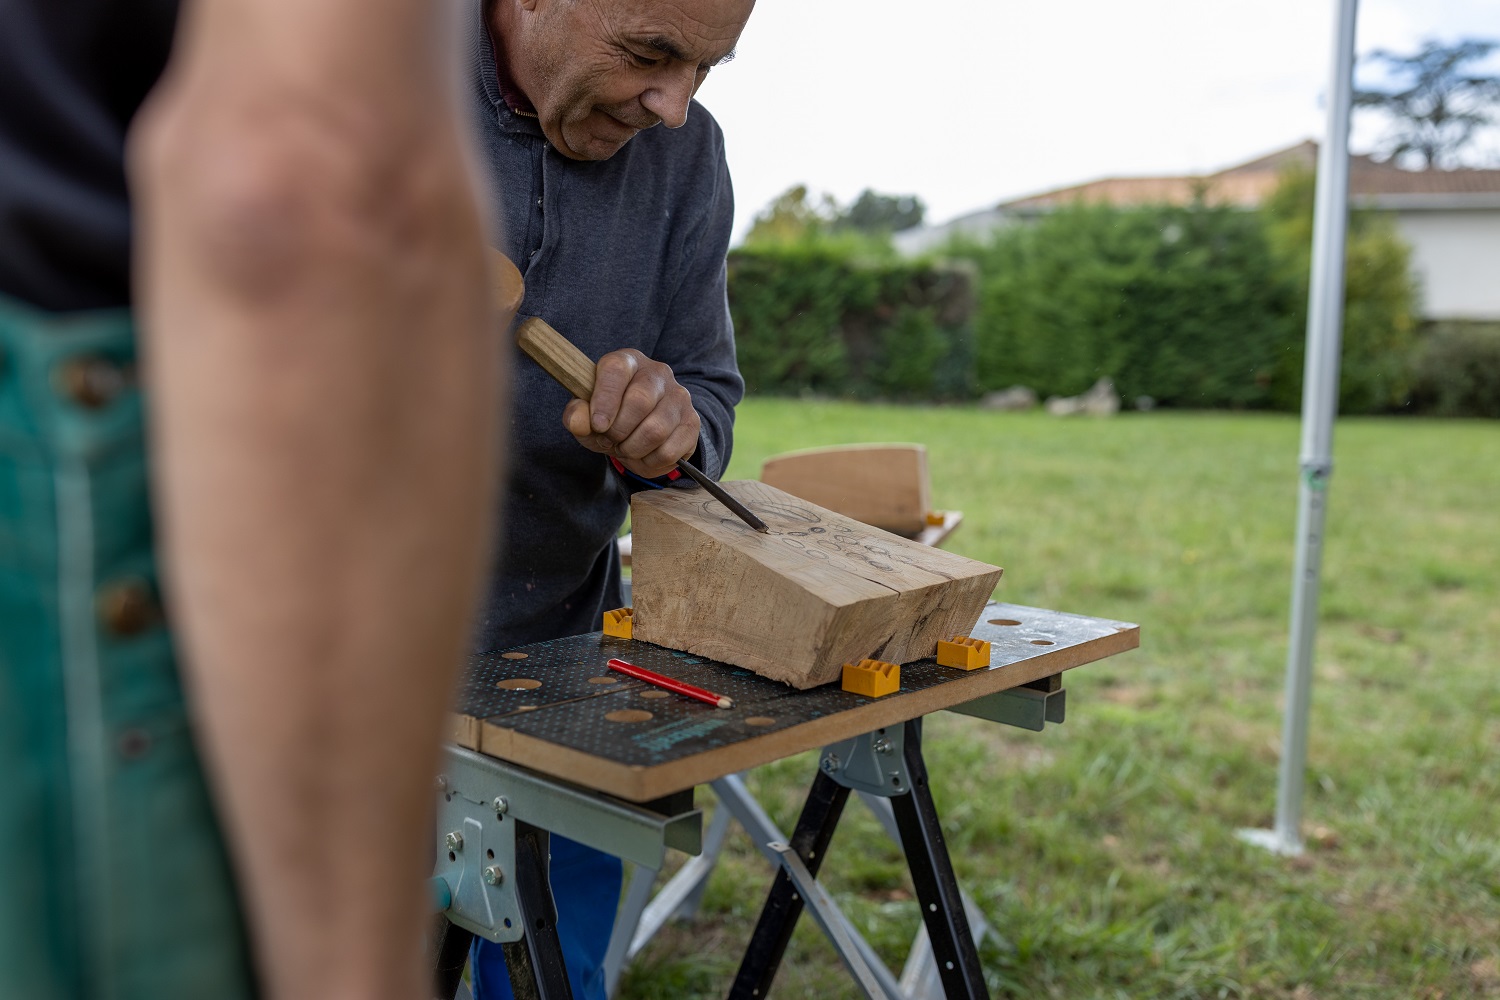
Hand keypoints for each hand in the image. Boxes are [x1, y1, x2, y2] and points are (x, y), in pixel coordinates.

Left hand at [563, 349, 700, 478]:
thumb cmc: (611, 418)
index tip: (597, 425)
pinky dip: (650, 461)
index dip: (605, 399)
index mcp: (628, 361)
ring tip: (626, 447)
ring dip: (633, 448)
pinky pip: (669, 450)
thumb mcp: (587, 417)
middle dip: (618, 430)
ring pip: (655, 430)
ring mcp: (679, 396)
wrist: (642, 433)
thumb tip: (579, 422)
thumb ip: (577, 416)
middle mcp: (657, 372)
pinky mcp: (692, 422)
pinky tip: (644, 454)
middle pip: (639, 400)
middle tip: (610, 439)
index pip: (616, 370)